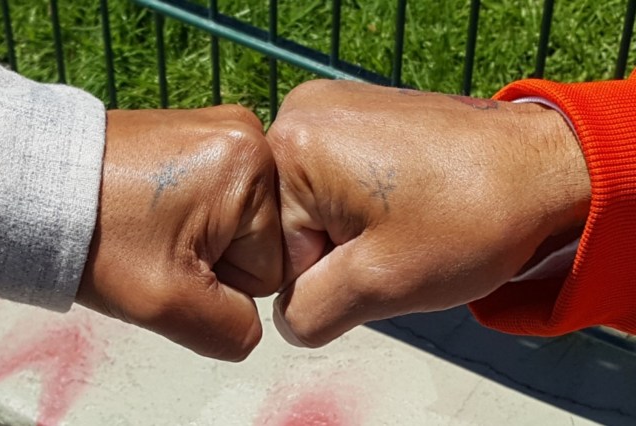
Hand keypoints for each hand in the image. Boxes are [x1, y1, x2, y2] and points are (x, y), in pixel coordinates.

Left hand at [77, 106, 281, 360]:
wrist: (34, 186)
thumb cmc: (95, 236)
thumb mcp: (170, 304)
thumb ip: (234, 331)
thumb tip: (251, 323)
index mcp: (252, 167)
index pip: (273, 267)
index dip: (222, 282)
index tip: (171, 259)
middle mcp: (248, 133)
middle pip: (260, 239)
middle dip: (214, 256)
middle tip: (159, 243)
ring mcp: (224, 127)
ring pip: (240, 221)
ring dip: (202, 235)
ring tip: (152, 224)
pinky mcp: (204, 131)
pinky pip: (221, 196)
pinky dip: (191, 212)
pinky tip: (154, 209)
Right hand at [267, 80, 589, 346]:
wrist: (544, 169)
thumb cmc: (474, 216)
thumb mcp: (377, 285)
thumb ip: (307, 314)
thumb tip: (288, 317)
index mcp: (293, 145)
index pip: (272, 251)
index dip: (327, 275)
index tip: (379, 257)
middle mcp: (302, 112)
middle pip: (288, 223)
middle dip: (337, 249)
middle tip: (395, 239)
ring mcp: (331, 105)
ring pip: (312, 205)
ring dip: (351, 228)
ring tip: (405, 217)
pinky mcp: (356, 111)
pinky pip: (333, 179)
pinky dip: (363, 203)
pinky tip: (405, 201)